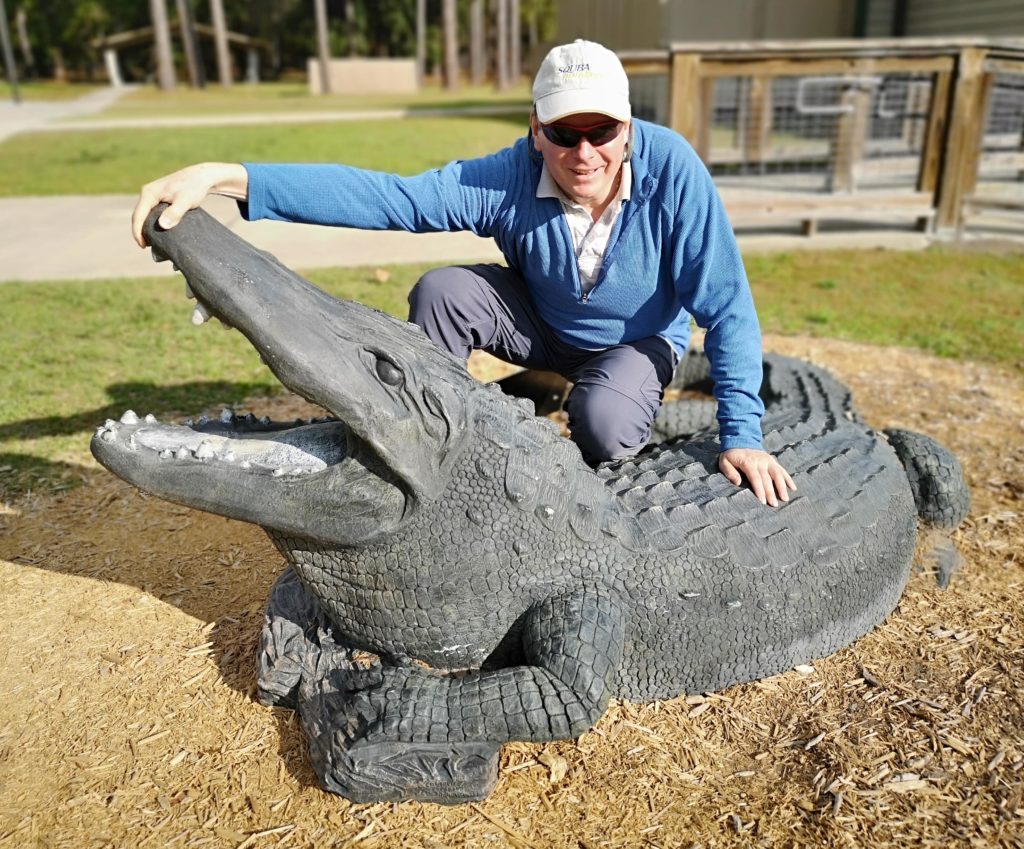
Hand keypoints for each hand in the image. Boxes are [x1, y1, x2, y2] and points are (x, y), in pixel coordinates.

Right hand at [131, 162, 247, 247]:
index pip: (138, 215)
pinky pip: (152, 212)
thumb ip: (174, 212)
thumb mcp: (185, 201)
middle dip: (140, 231)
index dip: (137, 231)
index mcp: (149, 193)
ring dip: (146, 227)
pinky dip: (153, 222)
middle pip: (139, 215)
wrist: (202, 177)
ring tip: (152, 242)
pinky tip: (159, 231)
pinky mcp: (161, 198)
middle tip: (146, 246)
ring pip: (145, 214)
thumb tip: (162, 225)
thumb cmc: (193, 188)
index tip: (142, 245)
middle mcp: (148, 193)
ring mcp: (154, 195)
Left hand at [719, 448, 795, 506]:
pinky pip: (782, 470)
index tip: (762, 501)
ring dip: (782, 487)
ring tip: (785, 499)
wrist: (740, 440)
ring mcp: (768, 460)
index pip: (755, 478)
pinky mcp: (772, 461)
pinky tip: (793, 488)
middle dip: (771, 492)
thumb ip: (729, 472)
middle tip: (774, 505)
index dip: (759, 490)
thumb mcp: (724, 462)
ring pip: (777, 474)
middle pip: (767, 478)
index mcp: (748, 462)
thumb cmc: (731, 456)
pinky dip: (788, 479)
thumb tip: (737, 483)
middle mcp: (760, 461)